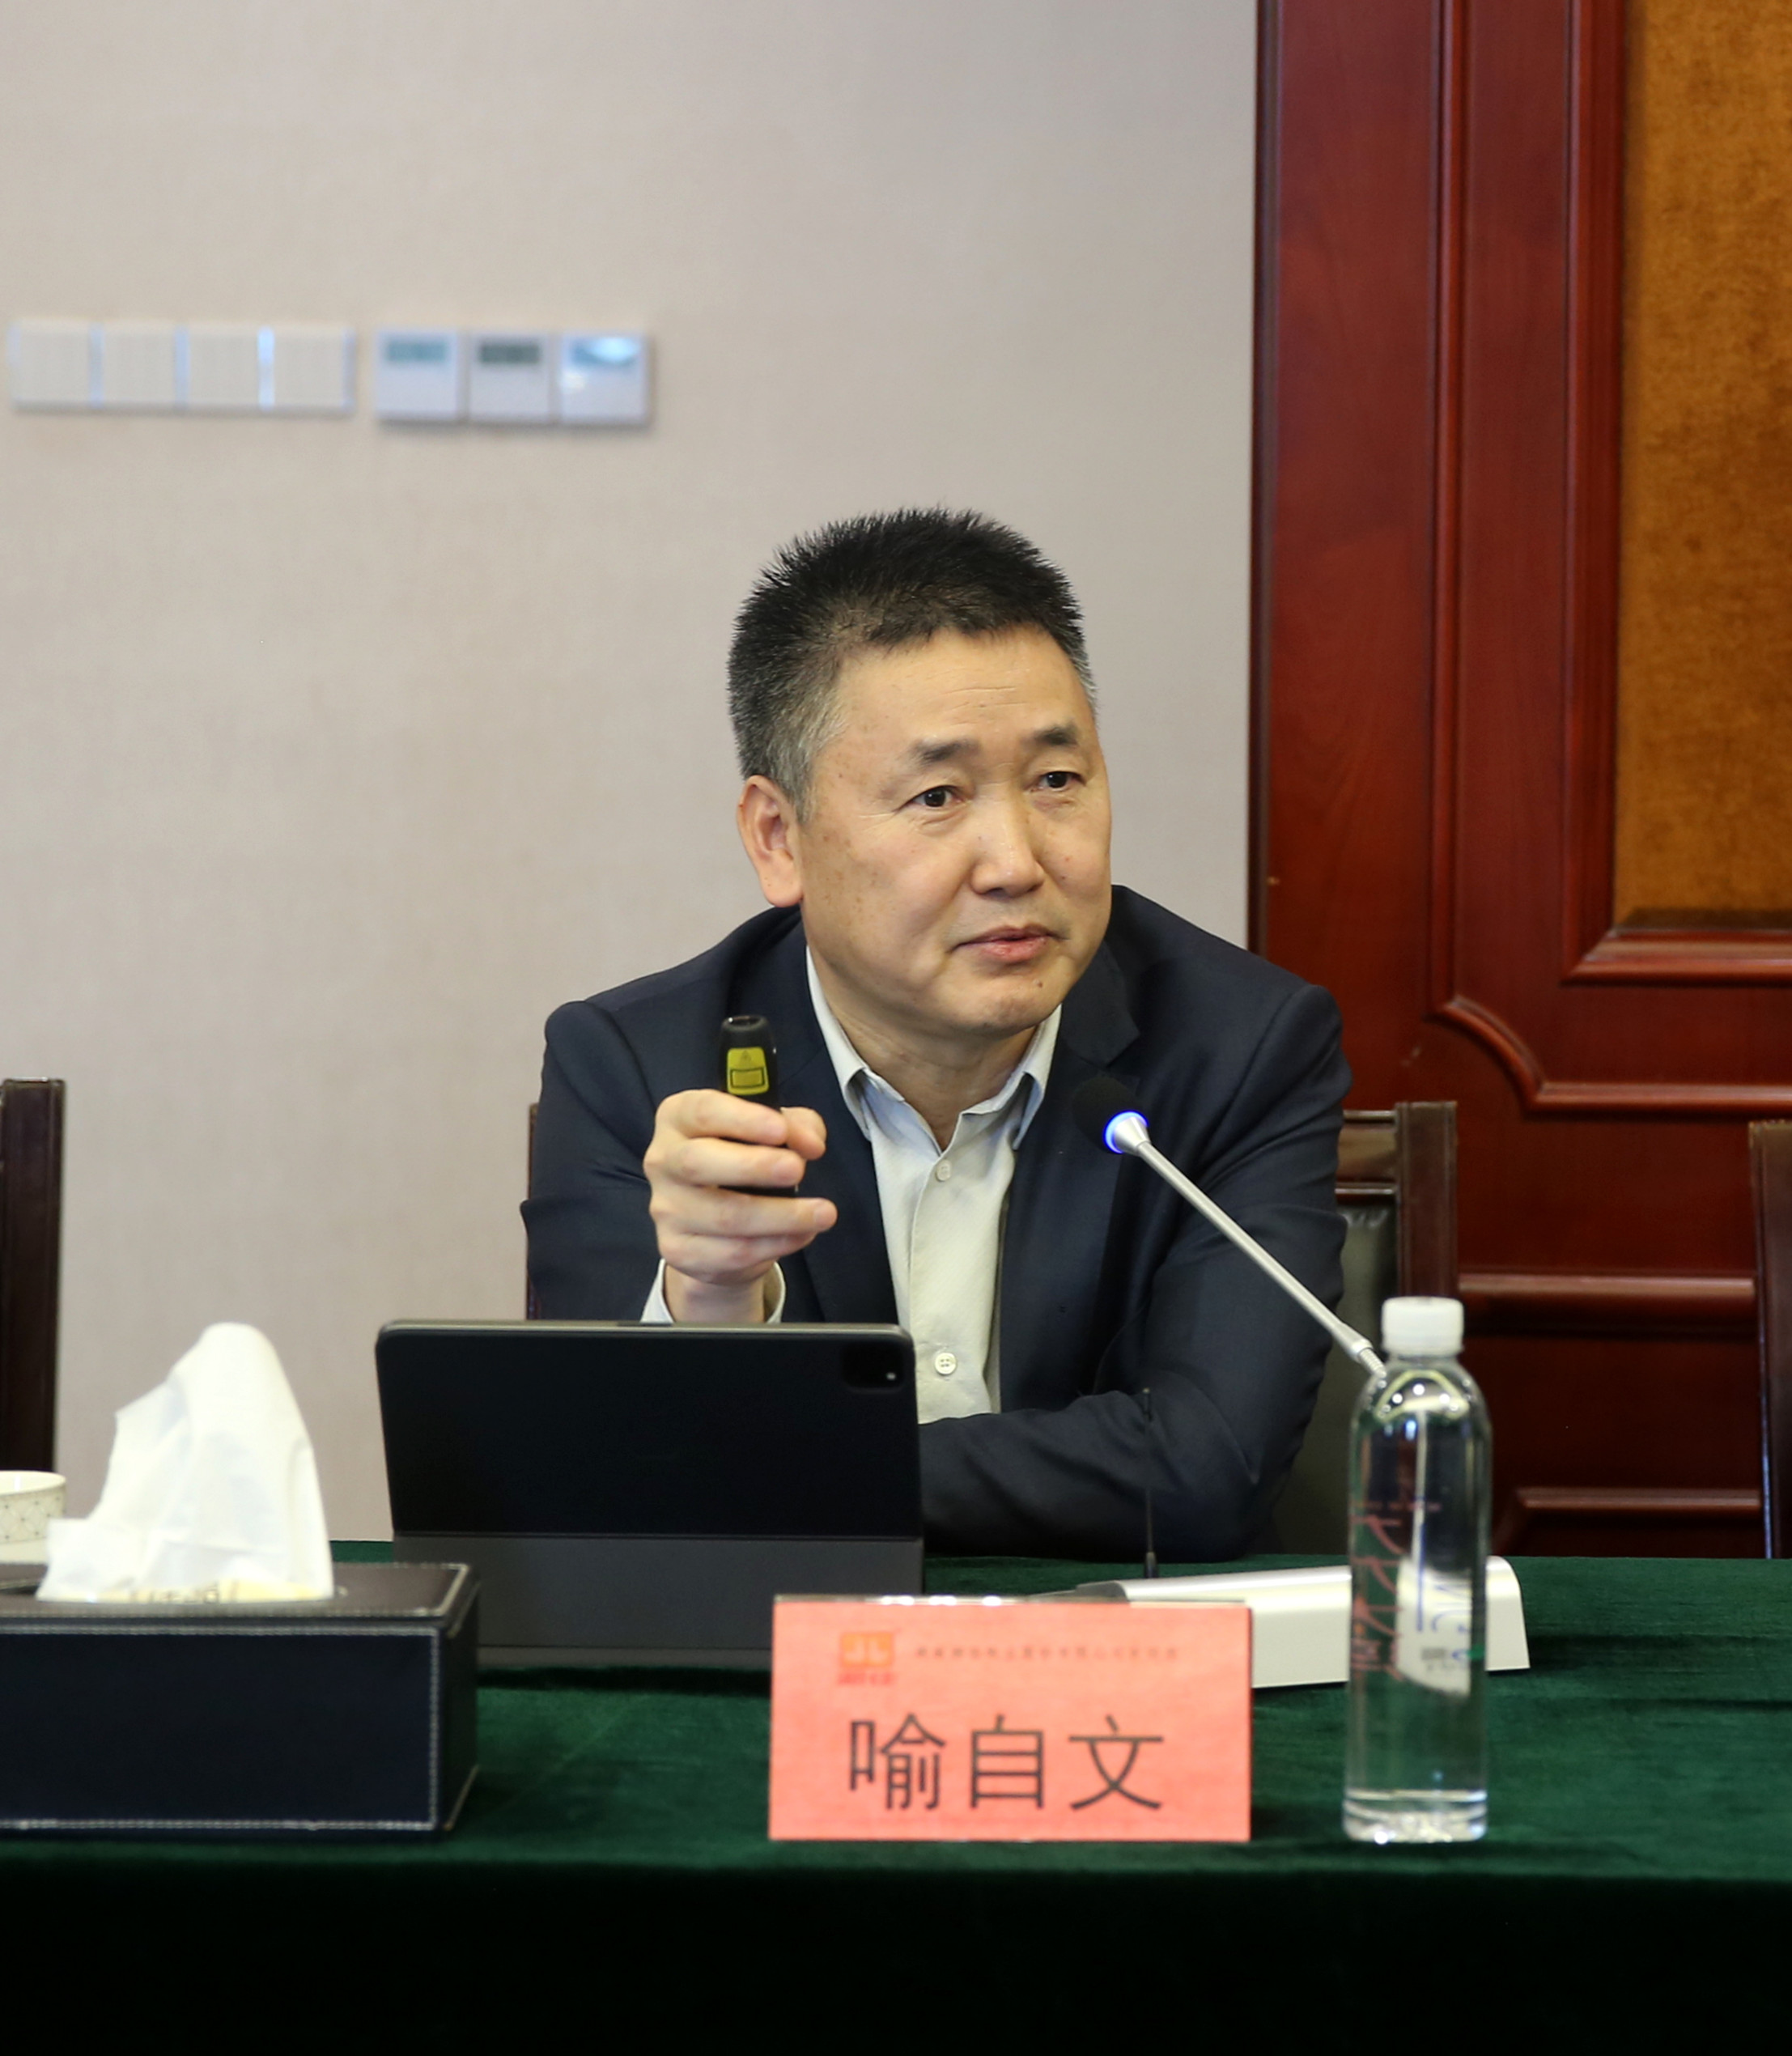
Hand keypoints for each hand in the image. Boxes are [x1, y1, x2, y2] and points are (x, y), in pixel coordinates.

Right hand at [644, 1089, 835, 1321]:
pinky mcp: (678, 1250)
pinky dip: (775, 1244)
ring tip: (823, 1212)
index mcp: (678, 1118)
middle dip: (754, 1166)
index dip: (742, 1119)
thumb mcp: (770, 1129)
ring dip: (781, 1216)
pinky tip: (802, 1235)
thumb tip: (811, 1145)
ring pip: (724, 1216)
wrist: (712, 1225)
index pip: (702, 1112)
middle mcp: (663, 1161)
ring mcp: (666, 1209)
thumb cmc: (743, 1160)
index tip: (781, 1130)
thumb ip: (795, 1126)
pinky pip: (731, 1252)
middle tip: (798, 1169)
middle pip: (699, 1163)